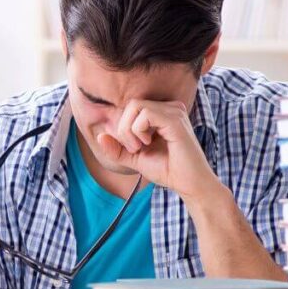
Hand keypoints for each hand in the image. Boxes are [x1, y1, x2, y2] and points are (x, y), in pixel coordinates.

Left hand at [95, 99, 218, 200]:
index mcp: (163, 113)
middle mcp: (170, 108)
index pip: (131, 107)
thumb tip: (99, 136)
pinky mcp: (175, 120)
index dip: (124, 127)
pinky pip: (145, 113)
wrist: (187, 184)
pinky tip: (148, 143)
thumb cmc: (166, 170)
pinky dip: (137, 130)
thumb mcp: (134, 158)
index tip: (133, 147)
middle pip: (131, 104)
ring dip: (129, 130)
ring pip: (135, 106)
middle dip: (124, 128)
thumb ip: (116, 149)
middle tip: (134, 148)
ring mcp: (174, 112)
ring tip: (140, 147)